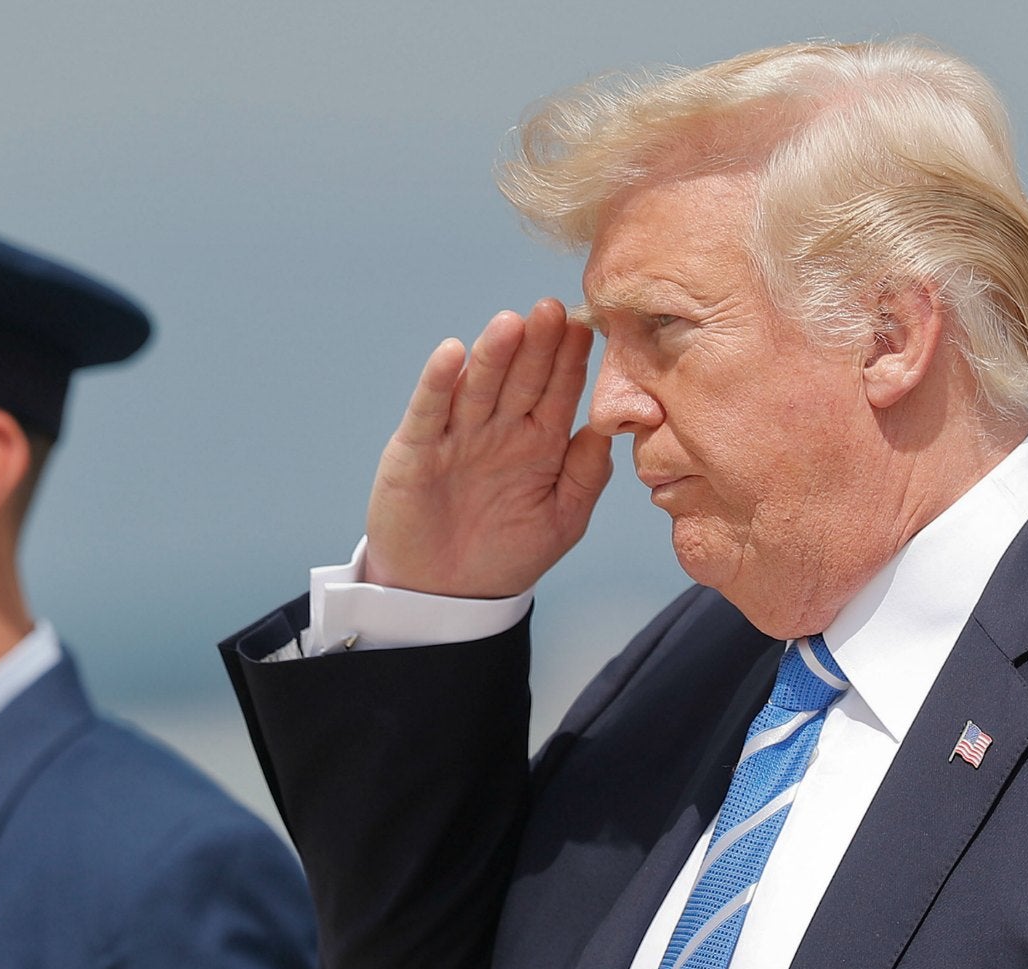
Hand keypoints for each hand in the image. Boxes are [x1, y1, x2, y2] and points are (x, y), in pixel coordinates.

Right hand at [363, 298, 612, 598]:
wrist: (446, 597)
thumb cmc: (507, 557)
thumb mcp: (561, 519)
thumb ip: (586, 474)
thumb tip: (611, 428)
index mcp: (539, 441)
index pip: (558, 390)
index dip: (571, 360)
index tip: (589, 327)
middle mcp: (499, 429)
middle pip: (521, 378)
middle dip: (536, 345)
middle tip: (553, 311)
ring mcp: (458, 436)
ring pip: (478, 387)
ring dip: (493, 354)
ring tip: (511, 324)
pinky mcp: (417, 450)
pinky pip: (430, 411)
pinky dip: (438, 383)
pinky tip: (451, 354)